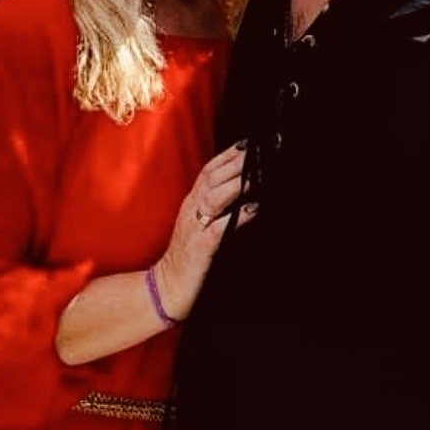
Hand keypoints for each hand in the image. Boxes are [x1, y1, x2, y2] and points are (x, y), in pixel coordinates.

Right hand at [156, 141, 254, 318]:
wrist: (168, 287)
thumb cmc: (188, 257)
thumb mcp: (200, 225)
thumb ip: (217, 207)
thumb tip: (244, 192)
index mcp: (192, 203)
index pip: (209, 170)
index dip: (228, 154)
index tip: (249, 142)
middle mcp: (192, 209)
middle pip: (213, 177)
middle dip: (236, 161)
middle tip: (261, 148)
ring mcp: (195, 227)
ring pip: (215, 196)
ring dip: (237, 182)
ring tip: (258, 172)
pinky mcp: (202, 247)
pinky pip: (220, 227)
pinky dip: (237, 216)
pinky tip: (253, 208)